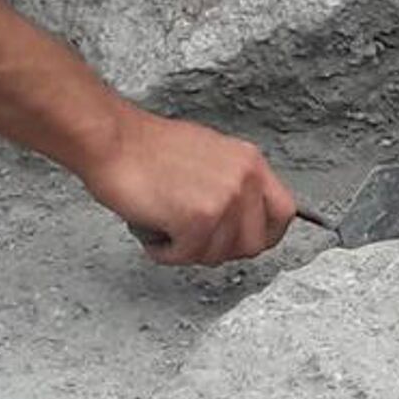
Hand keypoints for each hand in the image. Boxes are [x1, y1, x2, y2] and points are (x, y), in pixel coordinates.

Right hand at [83, 103, 297, 265]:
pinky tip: (155, 230)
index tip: (241, 241)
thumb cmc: (149, 149)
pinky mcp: (198, 219)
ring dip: (188, 250)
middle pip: (254, 244)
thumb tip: (244, 219)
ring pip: (219, 255)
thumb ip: (233, 184)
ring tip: (167, 225)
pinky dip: (167, 252)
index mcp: (250, 161)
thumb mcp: (211, 156)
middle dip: (221, 250)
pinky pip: (188, 256)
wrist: (115, 141)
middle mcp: (245, 179)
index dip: (263, 234)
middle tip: (192, 237)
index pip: (283, 213)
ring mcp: (225, 199)